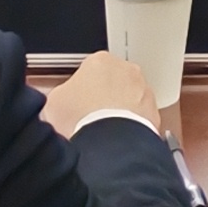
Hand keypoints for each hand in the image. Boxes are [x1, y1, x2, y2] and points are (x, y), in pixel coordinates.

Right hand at [46, 48, 162, 136]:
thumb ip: (60, 95)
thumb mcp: (54, 104)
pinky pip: (141, 116)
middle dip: (104, 97)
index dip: (81, 90)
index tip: (76, 104)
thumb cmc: (81, 120)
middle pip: (112, 81)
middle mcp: (126, 70)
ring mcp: (142, 90)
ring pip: (129, 98)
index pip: (89, 70)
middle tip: (90, 119)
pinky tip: (119, 140)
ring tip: (104, 133)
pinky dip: (132, 125)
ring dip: (120, 111)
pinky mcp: (153, 111)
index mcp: (99, 61)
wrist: (108, 145)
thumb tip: (61, 103)